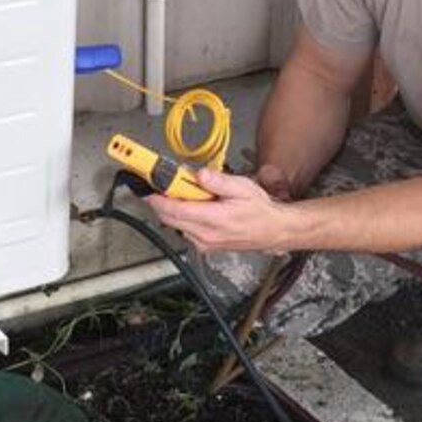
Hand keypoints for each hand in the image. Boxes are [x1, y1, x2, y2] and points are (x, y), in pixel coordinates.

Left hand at [146, 168, 295, 254]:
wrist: (273, 230)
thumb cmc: (259, 210)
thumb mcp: (242, 188)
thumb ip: (218, 181)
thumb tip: (198, 175)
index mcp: (214, 219)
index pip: (176, 210)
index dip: (158, 199)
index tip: (149, 187)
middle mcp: (205, 235)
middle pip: (169, 218)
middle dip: (160, 201)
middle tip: (160, 184)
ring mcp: (204, 243)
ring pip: (175, 225)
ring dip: (172, 209)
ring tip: (183, 193)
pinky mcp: (204, 246)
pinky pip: (184, 230)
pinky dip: (182, 217)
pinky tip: (194, 207)